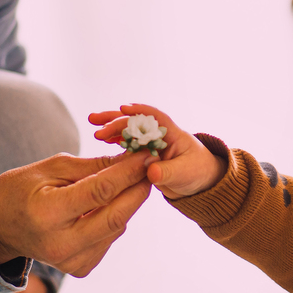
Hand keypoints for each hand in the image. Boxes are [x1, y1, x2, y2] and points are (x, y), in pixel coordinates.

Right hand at [0, 152, 152, 275]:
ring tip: (133, 179)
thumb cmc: (21, 190)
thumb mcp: (52, 168)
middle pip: (116, 216)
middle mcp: (61, 243)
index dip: (128, 172)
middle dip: (139, 188)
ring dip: (130, 202)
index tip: (147, 154)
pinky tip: (111, 203)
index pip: (100, 191)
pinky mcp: (80, 267)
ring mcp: (71, 261)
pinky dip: (116, 217)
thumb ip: (93, 167)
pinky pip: (109, 238)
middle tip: (152, 166)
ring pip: (117, 227)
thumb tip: (131, 159)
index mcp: (47, 214)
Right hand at [88, 104, 225, 199]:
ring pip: (128, 130)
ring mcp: (149, 143)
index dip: (139, 112)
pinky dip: (115, 140)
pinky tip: (101, 139)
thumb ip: (168, 172)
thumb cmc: (197, 172)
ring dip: (111, 127)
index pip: (154, 117)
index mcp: (171, 133)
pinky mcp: (143, 154)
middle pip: (135, 121)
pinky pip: (127, 144)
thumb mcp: (185, 173)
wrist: (199, 182)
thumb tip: (151, 172)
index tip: (124, 110)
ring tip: (93, 125)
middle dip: (116, 119)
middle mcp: (158, 134)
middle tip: (96, 121)